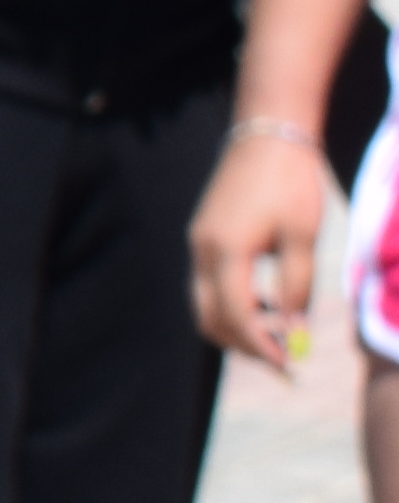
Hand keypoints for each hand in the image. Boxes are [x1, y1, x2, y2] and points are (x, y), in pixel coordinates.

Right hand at [191, 124, 348, 364]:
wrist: (267, 134)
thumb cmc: (290, 183)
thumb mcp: (303, 238)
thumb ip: (298, 286)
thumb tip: (296, 331)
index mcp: (226, 252)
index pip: (236, 316)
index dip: (261, 347)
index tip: (290, 368)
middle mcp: (202, 251)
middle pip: (210, 318)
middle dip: (245, 345)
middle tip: (285, 360)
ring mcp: (198, 243)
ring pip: (205, 304)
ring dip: (237, 328)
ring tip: (280, 334)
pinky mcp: (204, 237)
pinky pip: (209, 285)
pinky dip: (233, 306)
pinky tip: (267, 305)